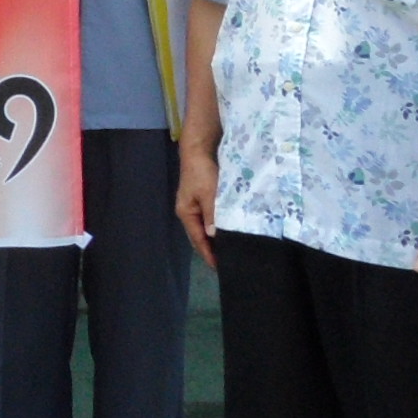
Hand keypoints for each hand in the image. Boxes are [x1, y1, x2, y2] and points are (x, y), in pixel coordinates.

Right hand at [173, 147, 217, 268]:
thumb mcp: (209, 194)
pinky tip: (228, 230)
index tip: (220, 268)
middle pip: (200, 236)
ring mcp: (196, 205)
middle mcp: (189, 212)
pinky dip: (218, 227)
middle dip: (211, 250)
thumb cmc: (202, 172)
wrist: (200, 149)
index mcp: (186, 213)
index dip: (208, 254)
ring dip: (216, 239)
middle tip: (228, 262)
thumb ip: (212, 215)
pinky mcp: (204, 199)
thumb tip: (214, 237)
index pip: (198, 240)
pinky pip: (211, 219)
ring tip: (230, 250)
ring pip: (206, 228)